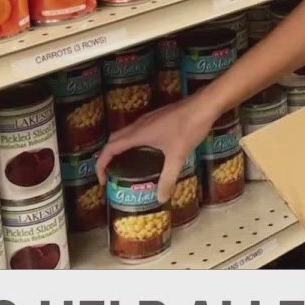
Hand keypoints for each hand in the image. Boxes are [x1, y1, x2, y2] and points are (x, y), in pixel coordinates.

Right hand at [94, 95, 216, 201]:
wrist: (204, 105)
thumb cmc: (188, 128)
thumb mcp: (178, 156)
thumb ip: (168, 178)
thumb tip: (160, 199)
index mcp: (138, 134)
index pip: (110, 148)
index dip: (101, 164)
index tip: (103, 180)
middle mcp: (138, 125)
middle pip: (114, 140)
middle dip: (107, 157)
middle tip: (111, 174)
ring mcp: (147, 120)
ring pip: (125, 133)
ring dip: (119, 148)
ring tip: (124, 165)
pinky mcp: (157, 118)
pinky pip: (136, 131)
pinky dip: (131, 143)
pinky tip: (144, 152)